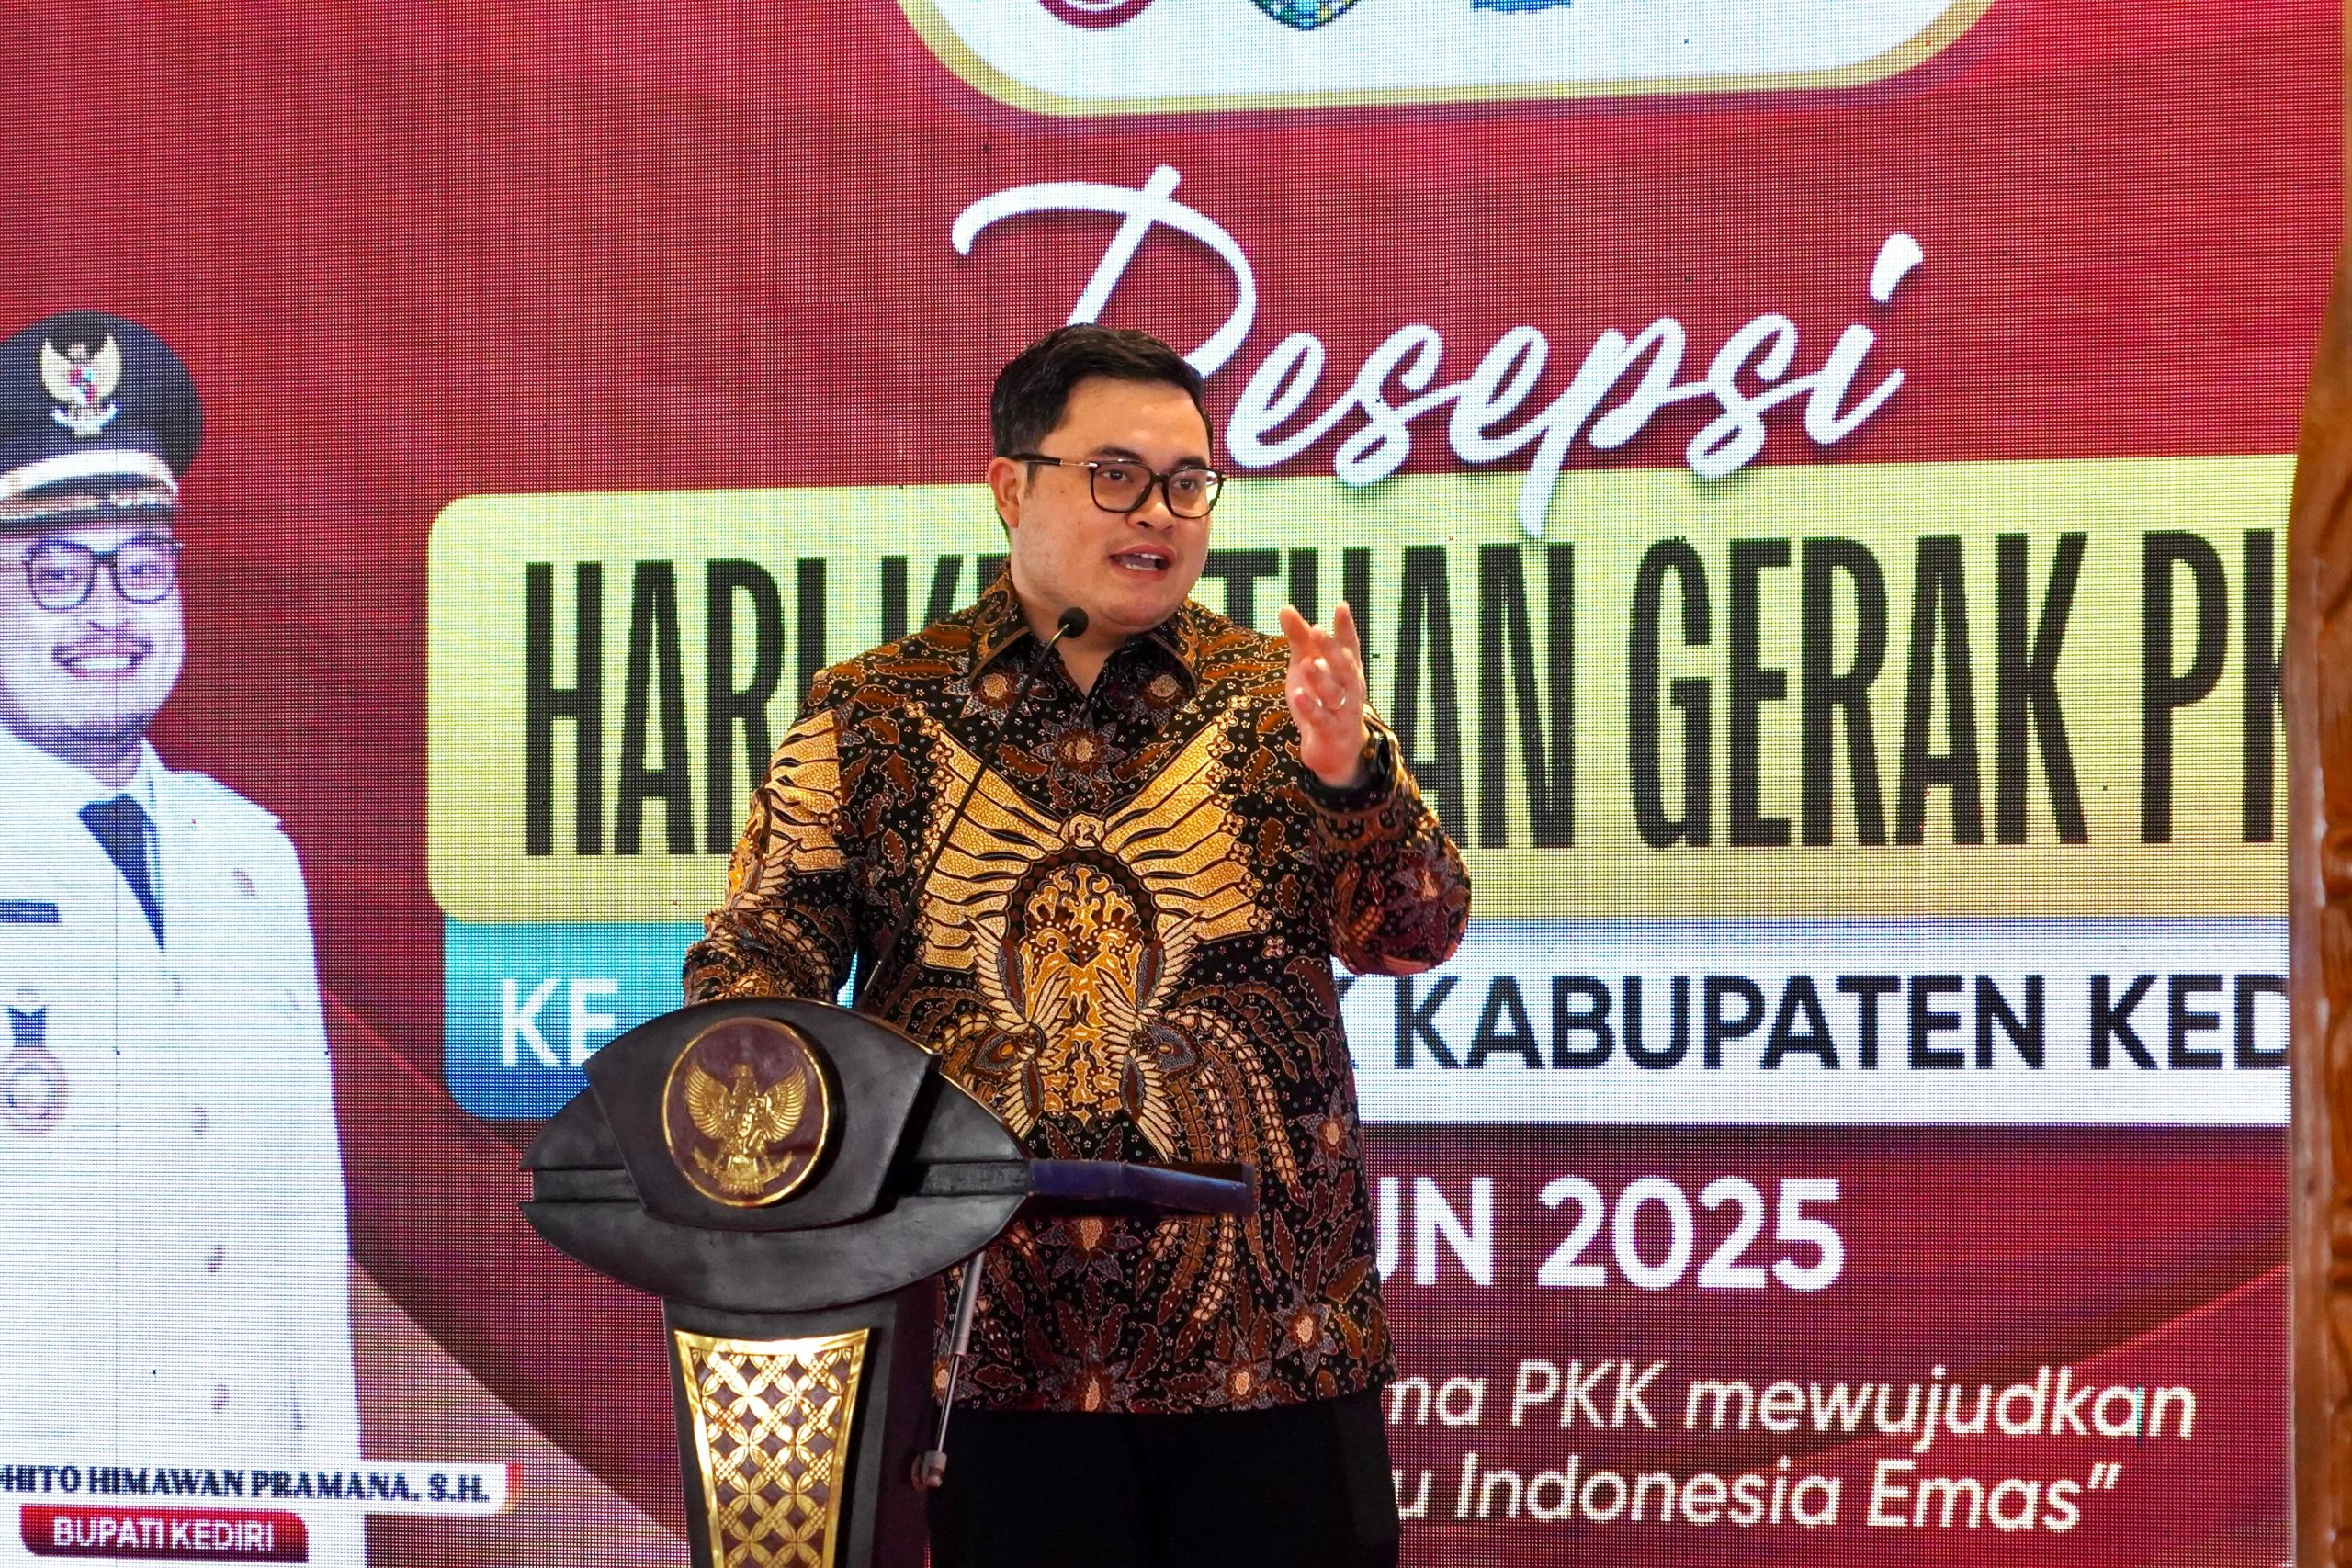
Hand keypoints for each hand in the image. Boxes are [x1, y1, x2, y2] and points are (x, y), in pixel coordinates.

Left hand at [1278, 601, 1371, 789]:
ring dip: (1321, 679)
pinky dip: (1311, 708)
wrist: (1334, 749)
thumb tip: (1285, 607)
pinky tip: (1298, 696)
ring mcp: (1343, 711)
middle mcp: (1350, 688)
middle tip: (1317, 630)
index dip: (1345, 627)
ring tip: (1307, 664)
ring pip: (1335, 693)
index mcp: (1347, 670)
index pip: (1349, 645)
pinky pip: (1321, 719)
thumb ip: (1299, 639)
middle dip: (1331, 648)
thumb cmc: (1321, 700)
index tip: (1341, 606)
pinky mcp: (1331, 732)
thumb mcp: (1307, 666)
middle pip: (1344, 667)